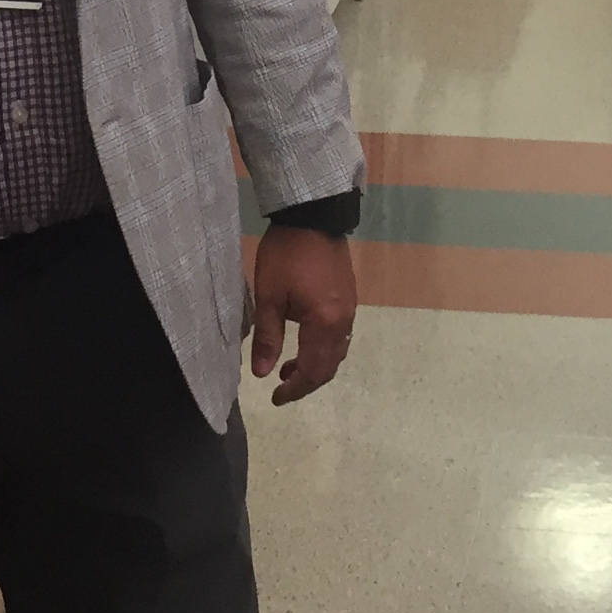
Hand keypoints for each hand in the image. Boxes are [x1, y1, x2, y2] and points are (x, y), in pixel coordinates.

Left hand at [248, 227, 356, 405]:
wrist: (313, 215)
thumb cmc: (286, 254)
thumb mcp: (269, 296)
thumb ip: (267, 337)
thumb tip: (261, 374)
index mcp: (324, 323)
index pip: (313, 370)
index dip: (295, 389)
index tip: (276, 398)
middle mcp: (343, 321)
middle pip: (330, 365)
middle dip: (307, 382)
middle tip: (282, 388)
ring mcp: (350, 308)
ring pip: (337, 351)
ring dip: (316, 365)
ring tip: (289, 367)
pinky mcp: (349, 296)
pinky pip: (341, 335)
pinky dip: (324, 348)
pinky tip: (306, 341)